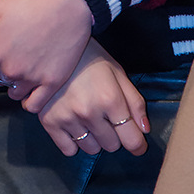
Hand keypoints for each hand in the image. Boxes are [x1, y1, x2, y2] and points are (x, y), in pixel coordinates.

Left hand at [0, 0, 91, 110]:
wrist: (68, 2)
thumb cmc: (31, 1)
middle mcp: (11, 70)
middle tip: (10, 52)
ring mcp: (32, 78)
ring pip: (14, 91)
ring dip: (14, 82)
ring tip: (23, 65)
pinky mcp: (52, 83)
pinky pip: (33, 105)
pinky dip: (29, 99)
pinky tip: (31, 86)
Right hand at [38, 38, 148, 156]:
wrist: (53, 44)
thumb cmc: (90, 58)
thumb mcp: (117, 72)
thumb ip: (135, 102)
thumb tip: (144, 130)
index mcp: (110, 99)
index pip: (132, 140)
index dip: (138, 144)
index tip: (137, 143)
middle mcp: (88, 112)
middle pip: (111, 146)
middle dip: (113, 134)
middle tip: (105, 116)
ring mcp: (67, 117)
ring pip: (90, 149)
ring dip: (93, 138)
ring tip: (87, 117)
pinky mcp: (49, 121)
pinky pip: (68, 149)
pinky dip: (72, 141)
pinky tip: (73, 124)